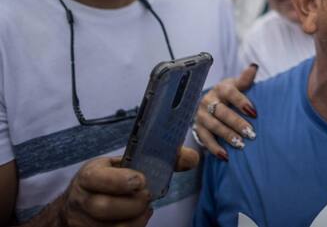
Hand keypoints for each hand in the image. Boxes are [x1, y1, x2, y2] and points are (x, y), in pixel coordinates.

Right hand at [60, 149, 197, 225]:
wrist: (83, 202)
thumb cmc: (112, 178)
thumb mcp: (127, 163)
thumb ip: (161, 158)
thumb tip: (192, 158)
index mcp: (90, 175)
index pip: (96, 178)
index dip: (119, 180)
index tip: (141, 180)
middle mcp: (81, 199)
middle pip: (103, 207)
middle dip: (132, 204)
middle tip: (146, 196)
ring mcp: (84, 221)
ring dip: (135, 220)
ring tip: (143, 209)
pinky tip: (138, 219)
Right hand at [193, 64, 258, 159]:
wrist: (212, 102)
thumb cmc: (230, 93)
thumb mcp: (237, 85)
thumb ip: (246, 79)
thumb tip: (253, 67)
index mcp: (221, 88)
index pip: (231, 93)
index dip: (241, 102)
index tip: (254, 113)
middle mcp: (209, 100)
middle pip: (222, 112)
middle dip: (236, 123)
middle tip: (251, 133)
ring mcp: (201, 114)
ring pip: (214, 126)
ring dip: (227, 136)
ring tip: (240, 145)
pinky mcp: (197, 128)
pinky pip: (205, 139)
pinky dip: (214, 148)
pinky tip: (225, 156)